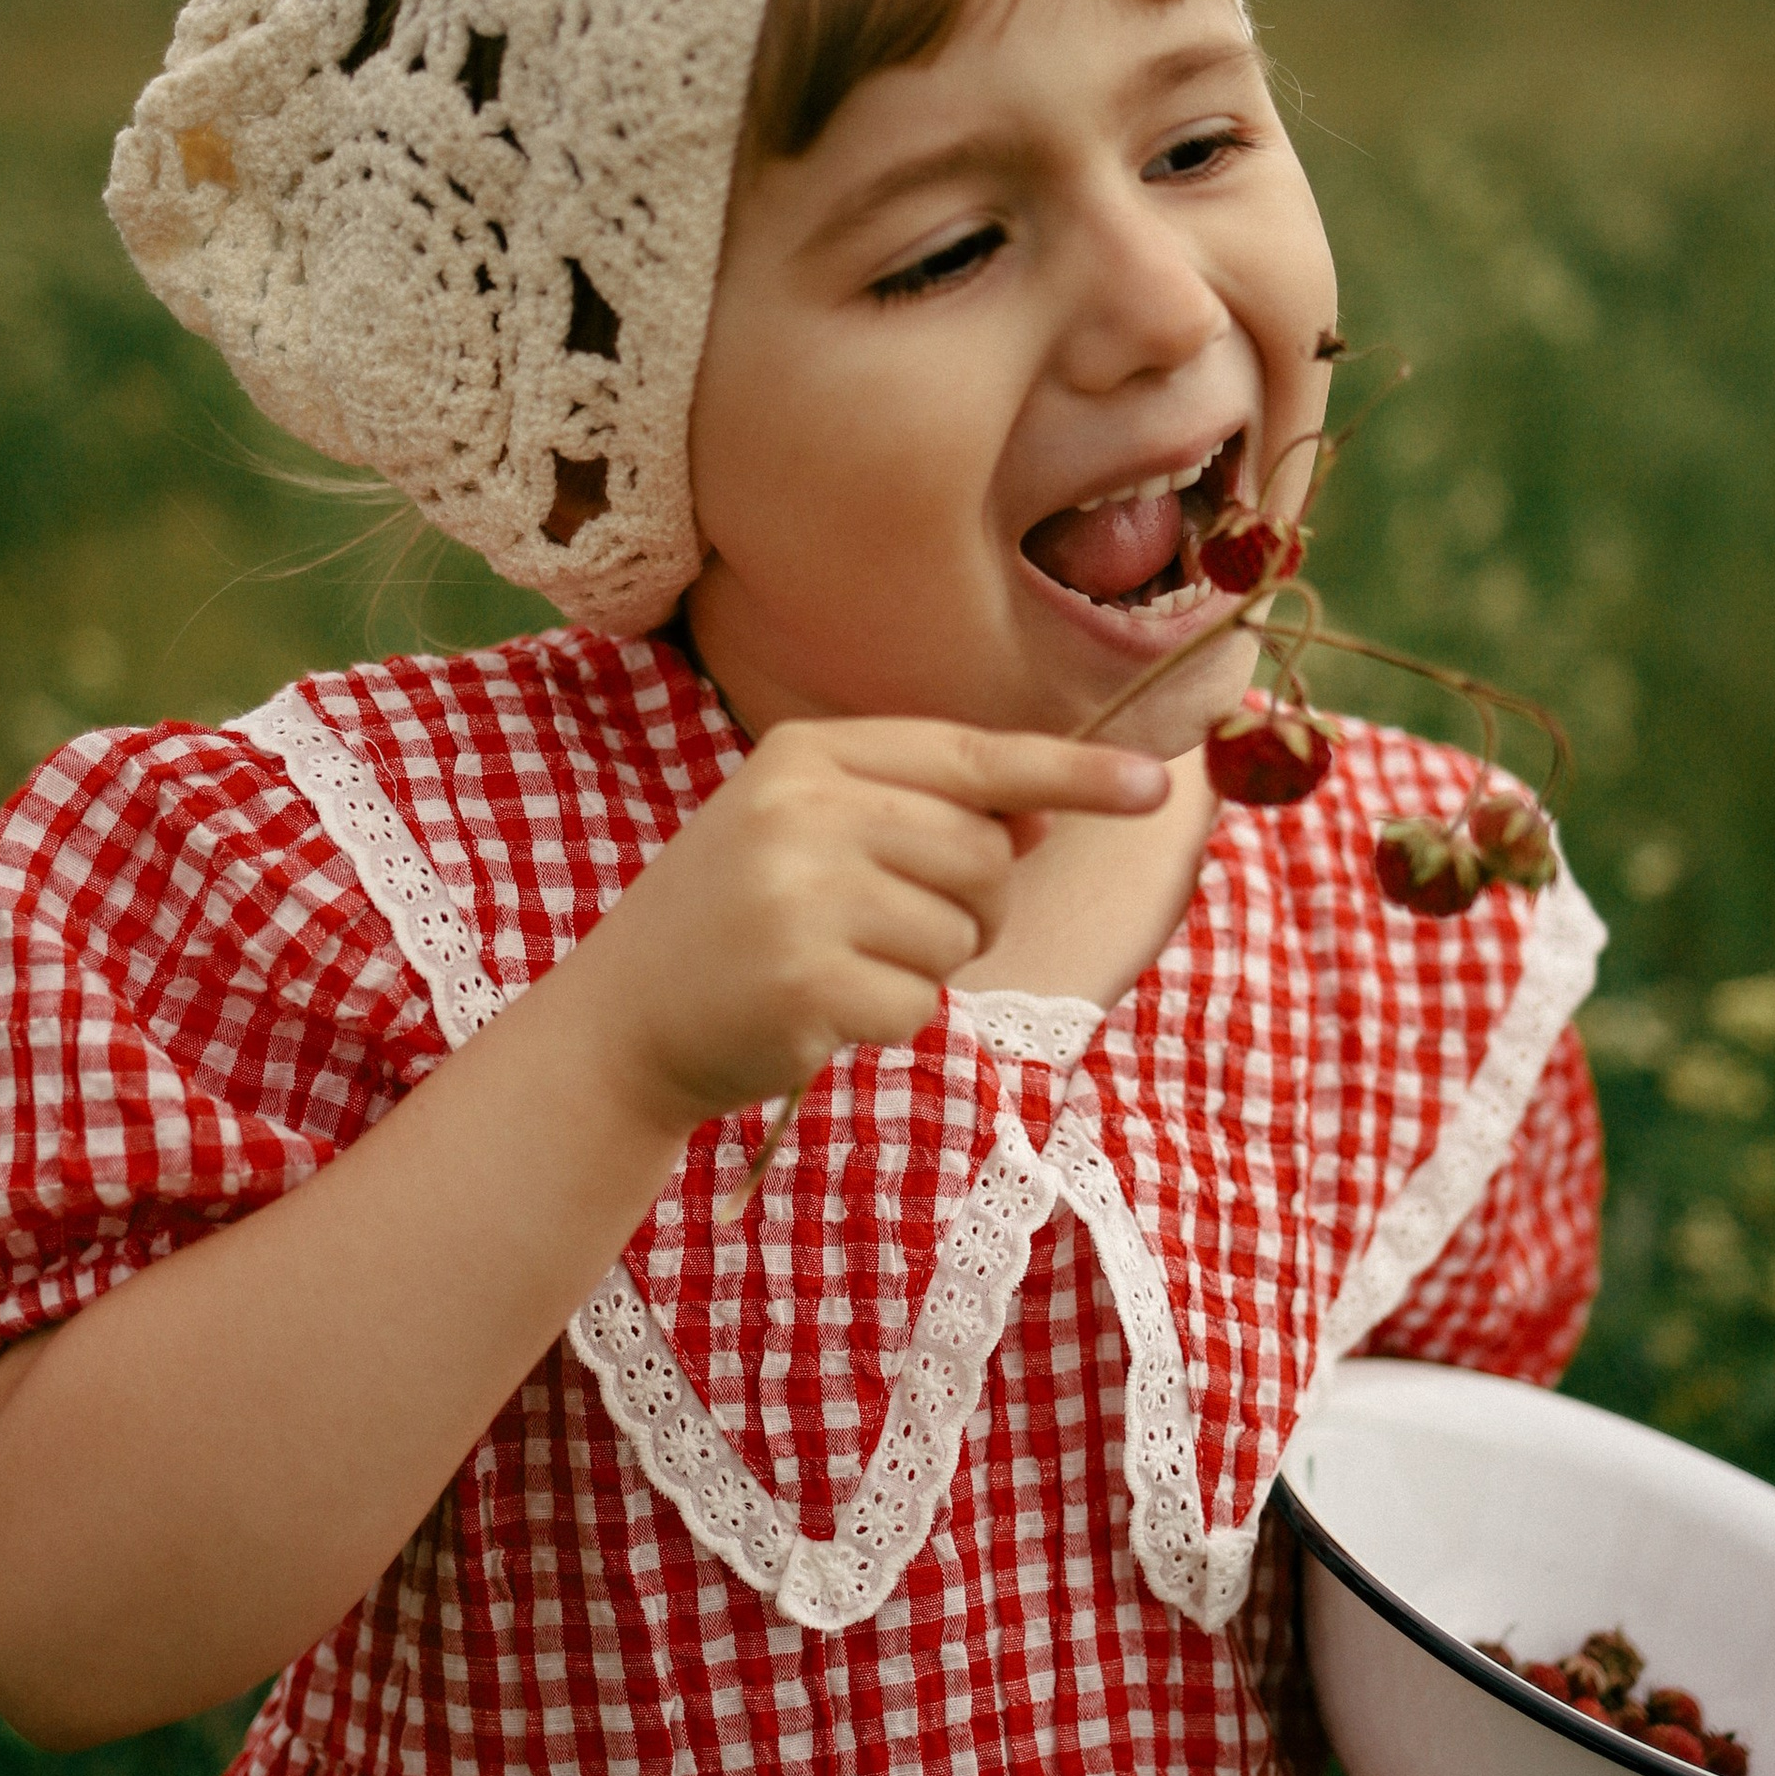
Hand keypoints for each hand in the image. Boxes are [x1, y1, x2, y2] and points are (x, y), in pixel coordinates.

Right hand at [570, 715, 1170, 1136]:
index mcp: (807, 754)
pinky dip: (888, 1021)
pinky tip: (820, 1012)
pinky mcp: (807, 984)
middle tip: (891, 929)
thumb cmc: (735, 920)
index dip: (1071, 772)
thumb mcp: (806, 831)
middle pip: (982, 854)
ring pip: (959, 935)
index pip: (972, 755)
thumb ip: (914, 809)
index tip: (1154, 785)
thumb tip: (1040, 808)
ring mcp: (802, 897)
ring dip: (922, 968)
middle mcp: (803, 811)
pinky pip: (920, 1006)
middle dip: (970, 906)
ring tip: (838, 965)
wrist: (620, 1019)